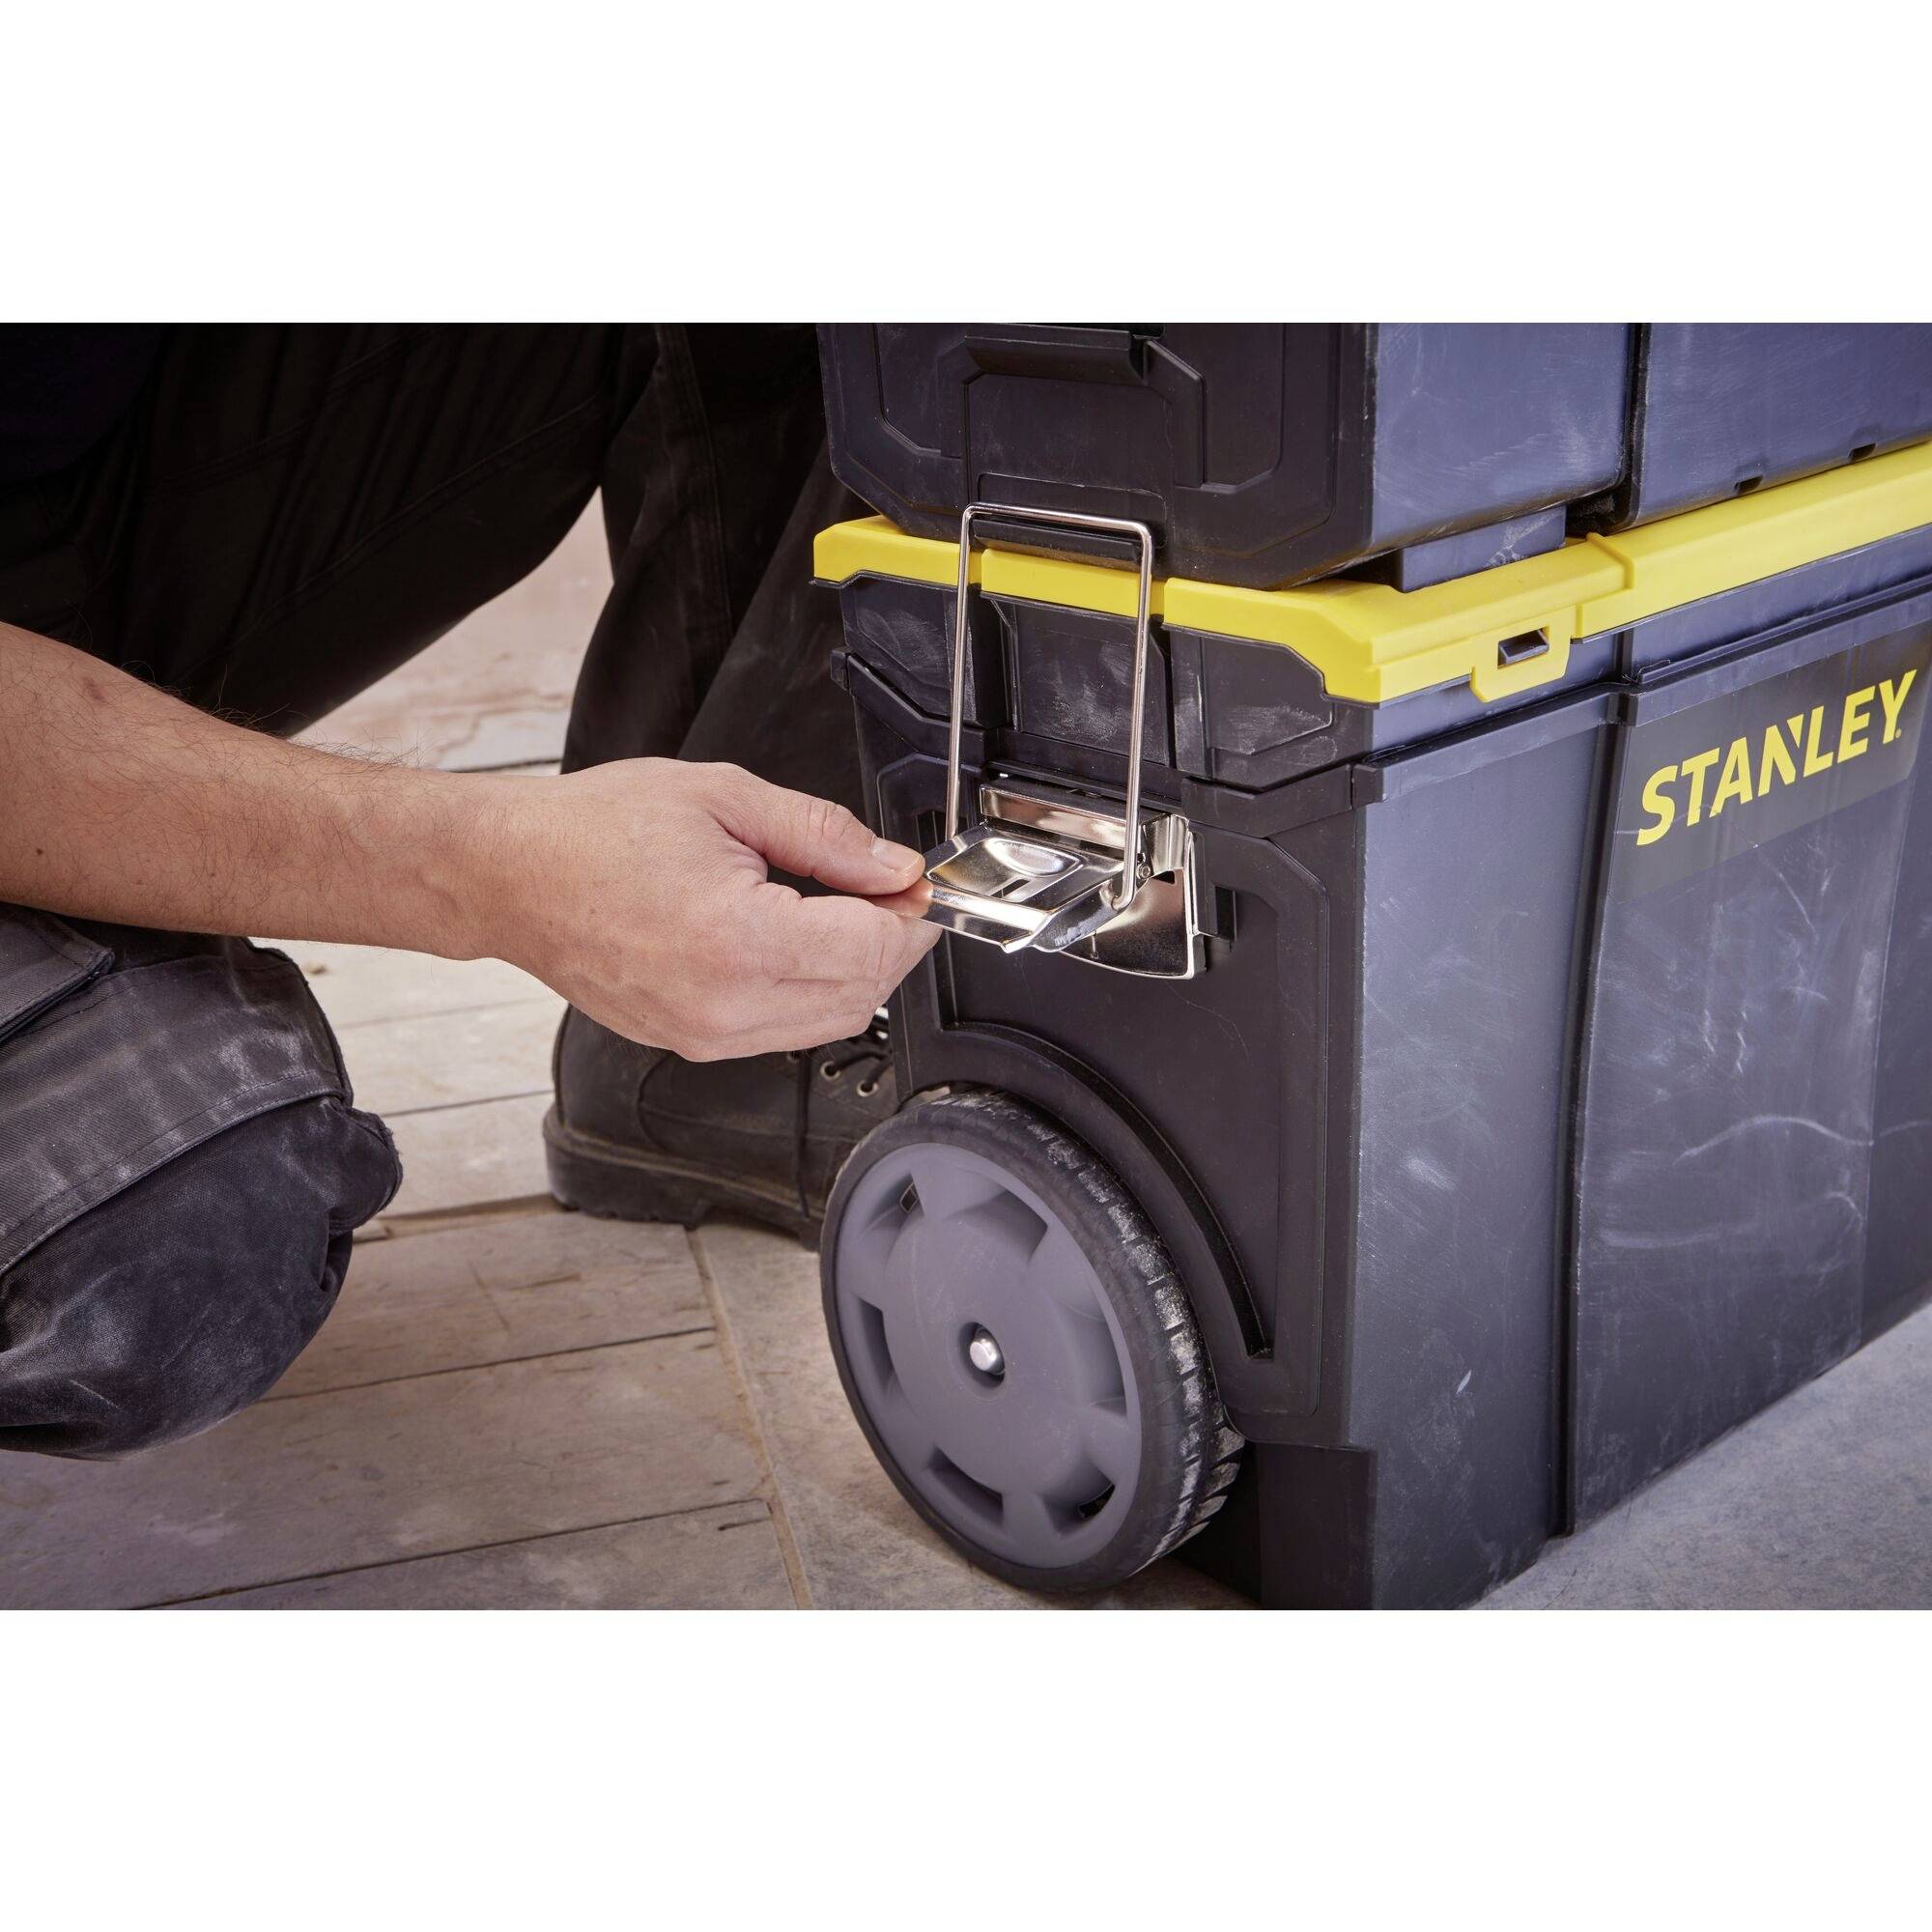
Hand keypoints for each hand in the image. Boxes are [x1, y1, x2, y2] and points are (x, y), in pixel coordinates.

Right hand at [487, 758, 938, 1058]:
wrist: (509, 873)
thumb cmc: (593, 830)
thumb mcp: (725, 798)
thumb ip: (825, 836)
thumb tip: (894, 868)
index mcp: (737, 940)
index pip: (873, 950)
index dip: (912, 914)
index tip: (916, 882)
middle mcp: (723, 1005)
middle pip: (863, 995)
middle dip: (894, 944)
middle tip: (890, 891)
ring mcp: (703, 1035)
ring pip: (830, 1022)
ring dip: (857, 973)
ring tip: (845, 912)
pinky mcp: (689, 1044)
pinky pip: (782, 1030)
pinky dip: (812, 992)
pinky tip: (800, 942)